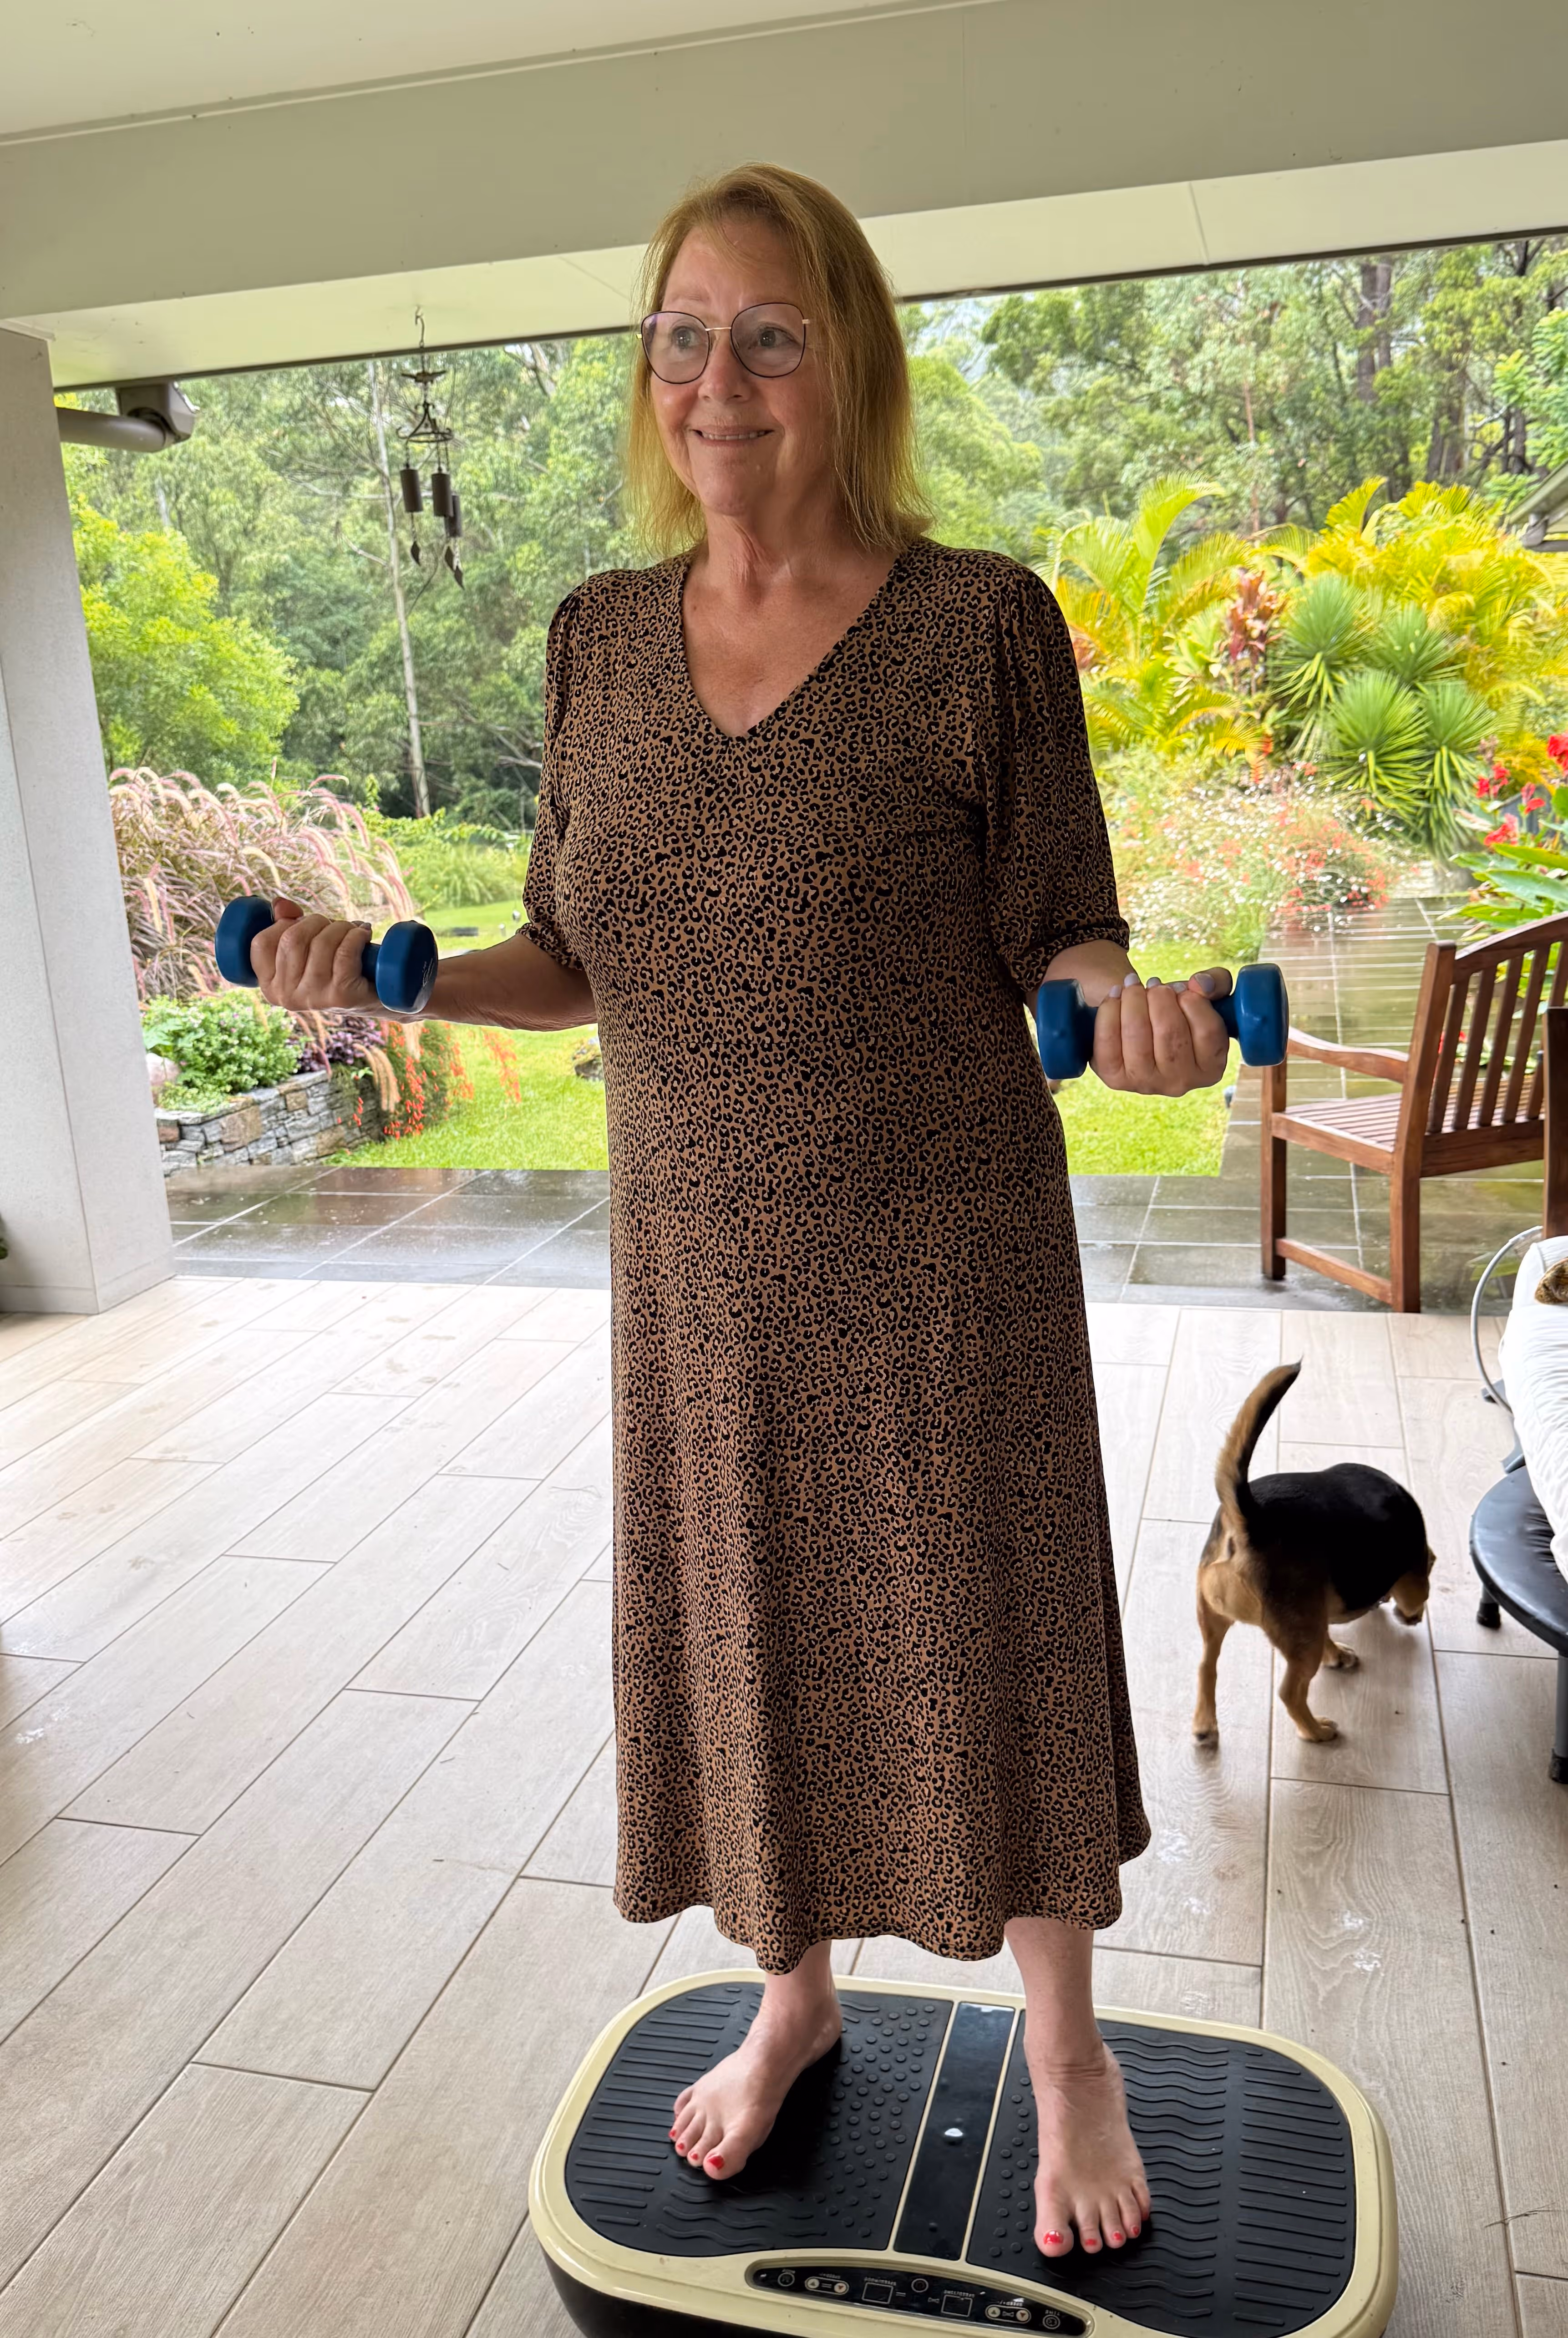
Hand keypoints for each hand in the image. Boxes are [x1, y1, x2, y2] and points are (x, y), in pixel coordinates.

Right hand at [251, 897, 379, 1012]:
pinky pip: (344, 953)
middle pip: (293, 939)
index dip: (284, 923)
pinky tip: (363, 936)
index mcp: (270, 984)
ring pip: (320, 944)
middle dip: (317, 922)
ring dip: (341, 928)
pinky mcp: (341, 996)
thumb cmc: (335, 970)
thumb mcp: (306, 950)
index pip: (261, 942)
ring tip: (353, 931)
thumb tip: (279, 903)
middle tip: (335, 926)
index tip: (305, 924)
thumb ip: (286, 926)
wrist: (372, 998)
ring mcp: (313, 998)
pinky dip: (356, 937)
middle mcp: (286, 995)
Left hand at [1091, 969, 1231, 1094]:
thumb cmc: (1179, 1009)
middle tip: (1155, 984)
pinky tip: (1115, 996)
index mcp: (1211, 1068)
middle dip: (1159, 997)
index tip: (1181, 989)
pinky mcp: (1115, 1078)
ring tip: (1134, 985)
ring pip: (1137, 1034)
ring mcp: (1146, 1084)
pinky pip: (1107, 1041)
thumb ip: (1216, 982)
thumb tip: (1199, 984)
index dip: (1193, 1001)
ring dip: (1133, 999)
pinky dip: (1108, 1011)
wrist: (1142, 1024)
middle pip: (1170, 1032)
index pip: (1208, 1031)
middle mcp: (1181, 1083)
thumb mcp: (1206, 995)